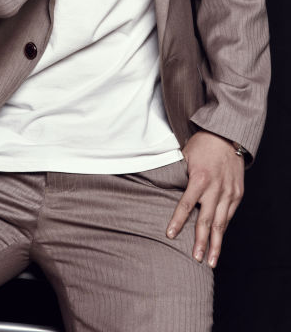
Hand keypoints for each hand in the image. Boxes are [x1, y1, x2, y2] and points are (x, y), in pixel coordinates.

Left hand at [166, 130, 244, 267]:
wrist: (227, 136)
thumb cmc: (202, 145)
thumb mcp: (185, 155)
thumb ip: (177, 174)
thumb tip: (159, 187)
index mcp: (200, 178)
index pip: (186, 204)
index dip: (178, 221)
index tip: (170, 235)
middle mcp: (216, 188)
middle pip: (207, 220)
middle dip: (201, 241)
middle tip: (196, 258)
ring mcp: (229, 192)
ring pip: (221, 223)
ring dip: (216, 243)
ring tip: (210, 260)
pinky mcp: (237, 194)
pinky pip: (229, 215)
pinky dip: (223, 229)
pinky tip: (218, 241)